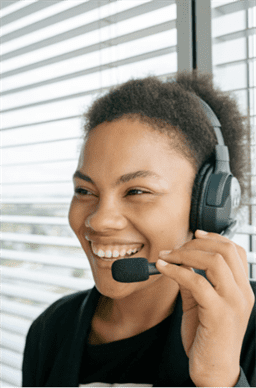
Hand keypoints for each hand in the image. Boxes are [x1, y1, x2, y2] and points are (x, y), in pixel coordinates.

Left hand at [156, 229, 254, 386]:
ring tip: (166, 257)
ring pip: (214, 261)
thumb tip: (180, 262)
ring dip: (185, 253)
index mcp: (242, 289)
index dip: (214, 237)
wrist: (213, 372)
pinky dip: (176, 271)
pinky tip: (162, 269)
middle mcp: (242, 293)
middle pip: (226, 250)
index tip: (194, 234)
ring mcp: (233, 303)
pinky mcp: (219, 314)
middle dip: (197, 243)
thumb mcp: (201, 304)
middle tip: (175, 248)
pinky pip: (197, 282)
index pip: (235, 250)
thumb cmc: (208, 339)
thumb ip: (194, 282)